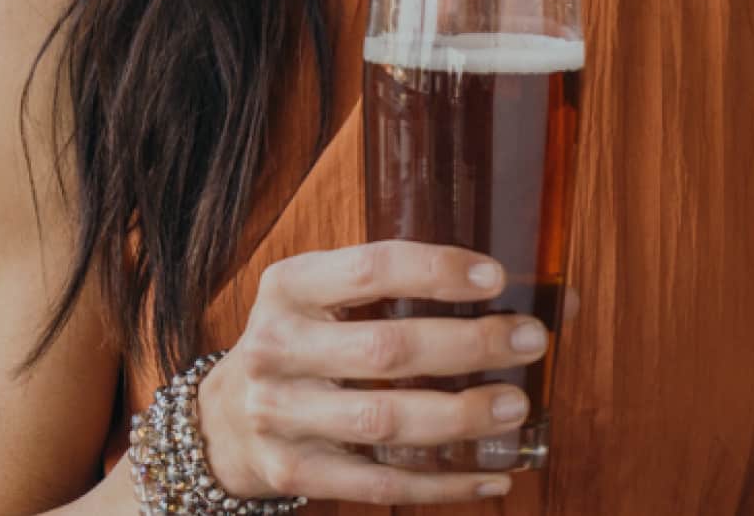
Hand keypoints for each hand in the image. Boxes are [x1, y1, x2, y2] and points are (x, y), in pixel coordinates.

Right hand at [194, 239, 546, 504]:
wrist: (223, 420)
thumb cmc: (302, 343)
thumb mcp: (324, 299)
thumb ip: (403, 290)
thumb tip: (530, 292)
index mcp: (289, 286)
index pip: (370, 269)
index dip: (435, 271)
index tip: (495, 278)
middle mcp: (276, 346)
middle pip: (386, 350)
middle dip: (469, 345)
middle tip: (529, 340)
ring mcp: (280, 414)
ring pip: (385, 420)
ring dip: (461, 416)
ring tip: (516, 406)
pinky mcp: (293, 471)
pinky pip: (380, 481)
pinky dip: (443, 484)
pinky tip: (492, 475)